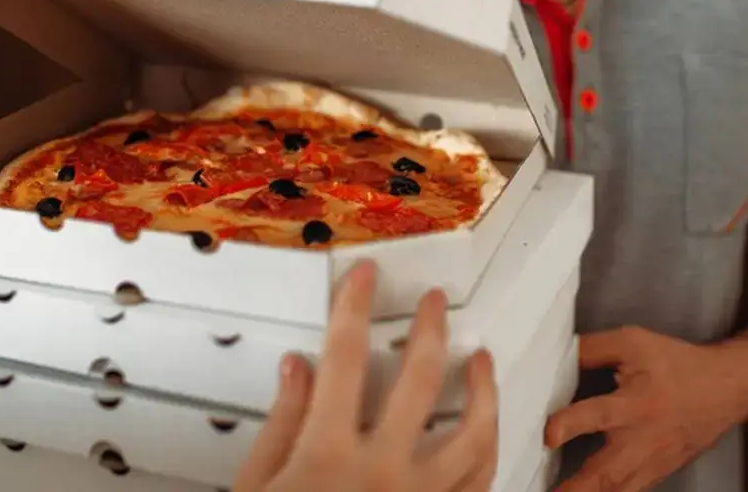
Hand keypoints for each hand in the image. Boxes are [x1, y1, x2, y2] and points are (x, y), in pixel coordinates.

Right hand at [233, 261, 497, 491]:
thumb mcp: (257, 486)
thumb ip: (281, 422)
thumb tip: (297, 367)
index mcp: (329, 453)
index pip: (345, 357)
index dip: (353, 306)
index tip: (364, 278)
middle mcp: (384, 473)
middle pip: (421, 381)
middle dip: (431, 330)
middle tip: (436, 303)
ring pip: (473, 435)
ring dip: (483, 390)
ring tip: (482, 361)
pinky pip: (479, 486)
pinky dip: (490, 451)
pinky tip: (488, 431)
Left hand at [545, 327, 747, 491]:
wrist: (727, 388)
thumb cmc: (679, 365)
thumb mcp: (633, 343)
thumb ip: (591, 348)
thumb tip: (554, 355)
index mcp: (635, 403)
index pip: (598, 416)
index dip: (570, 425)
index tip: (549, 434)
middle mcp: (643, 438)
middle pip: (607, 472)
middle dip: (577, 488)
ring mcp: (652, 461)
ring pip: (617, 490)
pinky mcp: (657, 471)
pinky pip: (630, 491)